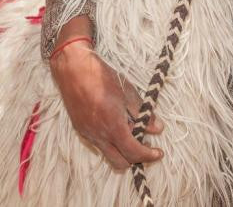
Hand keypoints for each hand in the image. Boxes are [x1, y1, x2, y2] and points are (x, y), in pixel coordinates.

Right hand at [49, 17, 163, 170]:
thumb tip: (157, 128)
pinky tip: (117, 125)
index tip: (158, 152)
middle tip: (146, 147)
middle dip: (135, 159)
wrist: (74, 69)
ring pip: (108, 154)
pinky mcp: (81, 130)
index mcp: (112, 126)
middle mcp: (98, 135)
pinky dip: (111, 142)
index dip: (148, 155)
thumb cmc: (101, 77)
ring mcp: (88, 134)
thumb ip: (143, 114)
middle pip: (120, 163)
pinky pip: (99, 144)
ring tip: (132, 133)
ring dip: (122, 151)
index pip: (133, 152)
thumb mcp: (128, 93)